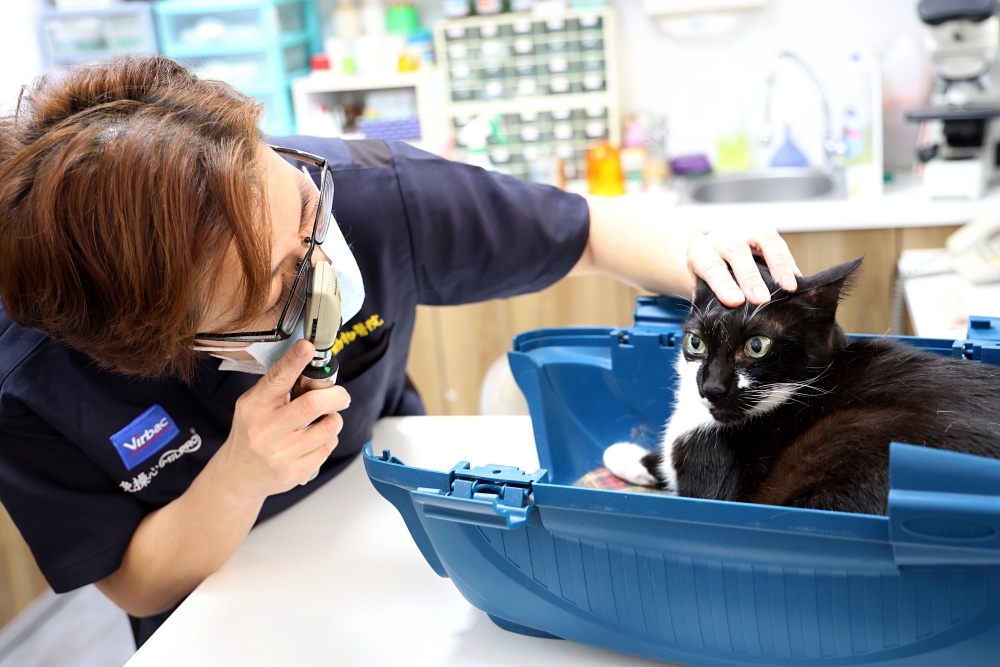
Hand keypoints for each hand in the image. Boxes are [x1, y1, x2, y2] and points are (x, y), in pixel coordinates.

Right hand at [217, 340, 350, 500]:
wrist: (237, 475)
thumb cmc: (251, 433)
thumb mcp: (253, 405)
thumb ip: (279, 388)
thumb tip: (313, 368)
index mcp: (254, 406)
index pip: (277, 379)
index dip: (294, 362)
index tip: (307, 347)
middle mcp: (265, 430)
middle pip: (312, 405)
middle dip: (336, 396)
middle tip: (341, 396)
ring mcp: (280, 454)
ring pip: (328, 427)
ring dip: (334, 418)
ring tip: (324, 419)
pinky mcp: (295, 472)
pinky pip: (328, 447)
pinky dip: (329, 439)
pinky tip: (315, 440)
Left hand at [687, 226, 801, 306]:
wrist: (714, 252)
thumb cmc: (708, 277)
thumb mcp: (702, 287)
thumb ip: (709, 300)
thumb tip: (720, 321)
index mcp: (699, 251)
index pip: (710, 266)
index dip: (724, 284)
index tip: (736, 302)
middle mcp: (720, 236)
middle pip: (736, 251)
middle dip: (751, 277)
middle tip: (762, 299)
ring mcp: (743, 229)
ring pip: (762, 239)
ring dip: (779, 264)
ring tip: (789, 287)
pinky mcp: (762, 230)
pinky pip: (778, 242)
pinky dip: (788, 262)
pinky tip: (795, 279)